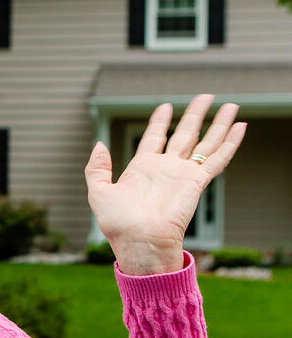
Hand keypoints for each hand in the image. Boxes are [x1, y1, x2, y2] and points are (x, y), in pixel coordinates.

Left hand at [86, 94, 245, 274]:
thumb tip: (99, 144)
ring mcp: (183, 174)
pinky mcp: (197, 181)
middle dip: (195, 115)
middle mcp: (165, 168)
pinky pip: (218, 158)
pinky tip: (240, 127)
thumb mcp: (98, 191)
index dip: (160, 121)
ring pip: (205, 142)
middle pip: (185, 134)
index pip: (154, 137)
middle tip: (206, 96)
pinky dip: (230, 143)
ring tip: (231, 105)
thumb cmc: (118, 223)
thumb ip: (96, 167)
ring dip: (218, 124)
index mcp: (142, 168)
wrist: (139, 241)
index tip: (166, 106)